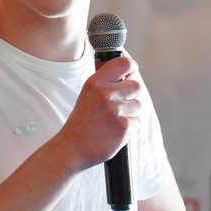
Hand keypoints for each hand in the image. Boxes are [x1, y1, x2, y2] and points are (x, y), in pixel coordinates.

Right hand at [59, 54, 142, 170]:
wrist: (72, 148)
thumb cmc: (82, 121)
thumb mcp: (88, 93)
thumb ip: (107, 82)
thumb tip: (131, 74)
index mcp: (95, 82)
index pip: (125, 63)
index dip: (132, 68)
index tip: (130, 75)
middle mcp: (105, 93)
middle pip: (136, 85)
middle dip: (131, 95)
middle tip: (119, 105)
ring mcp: (115, 111)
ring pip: (138, 105)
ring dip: (130, 113)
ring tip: (113, 120)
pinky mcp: (123, 127)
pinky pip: (137, 122)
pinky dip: (129, 128)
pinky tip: (114, 130)